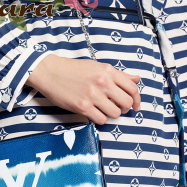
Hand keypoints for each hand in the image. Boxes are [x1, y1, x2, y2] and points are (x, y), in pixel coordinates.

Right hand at [25, 54, 140, 124]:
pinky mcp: (83, 107)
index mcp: (107, 71)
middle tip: (117, 107)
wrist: (49, 72)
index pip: (132, 88)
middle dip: (124, 108)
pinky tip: (93, 112)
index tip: (135, 105)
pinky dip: (100, 118)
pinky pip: (101, 120)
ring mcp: (93, 95)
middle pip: (126, 103)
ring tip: (102, 109)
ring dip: (111, 113)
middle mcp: (102, 82)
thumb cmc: (72, 69)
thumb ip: (117, 74)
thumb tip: (136, 79)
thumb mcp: (96, 66)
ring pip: (115, 114)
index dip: (137, 99)